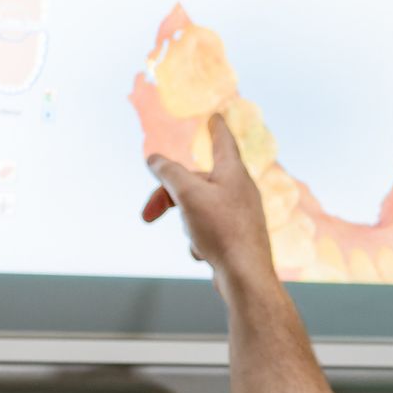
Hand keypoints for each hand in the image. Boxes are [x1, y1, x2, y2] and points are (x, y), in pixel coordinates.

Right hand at [143, 113, 275, 284]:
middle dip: (168, 196)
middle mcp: (241, 190)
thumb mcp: (187, 194)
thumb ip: (168, 172)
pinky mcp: (237, 236)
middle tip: (147, 215)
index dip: (216, 128)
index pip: (223, 141)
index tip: (216, 117)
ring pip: (198, 207)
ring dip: (185, 222)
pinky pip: (207, 230)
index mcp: (233, 172)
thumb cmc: (221, 230)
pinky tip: (204, 253)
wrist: (245, 275)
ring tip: (194, 238)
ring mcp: (240, 214)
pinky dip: (198, 240)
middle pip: (196, 181)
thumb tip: (154, 158)